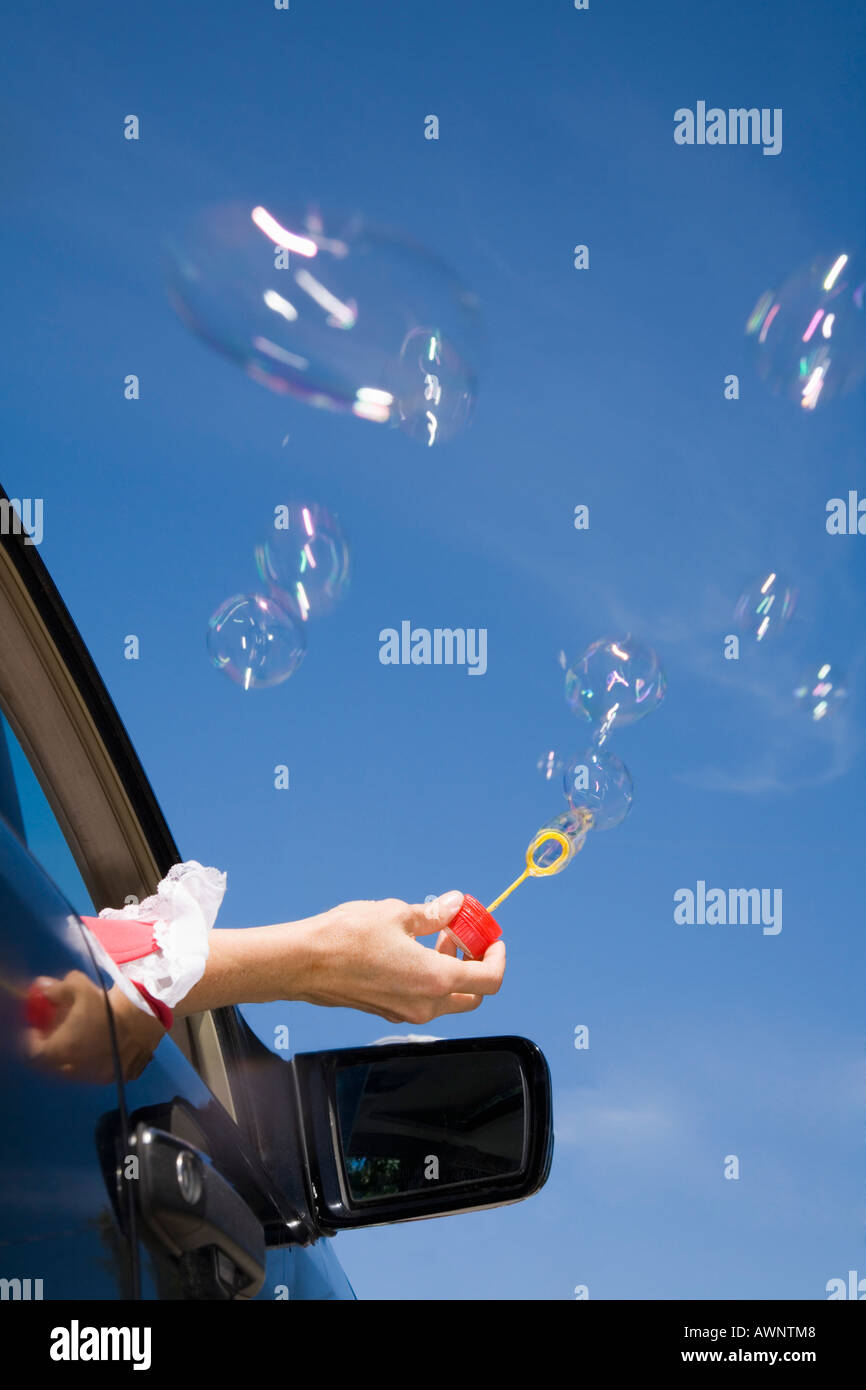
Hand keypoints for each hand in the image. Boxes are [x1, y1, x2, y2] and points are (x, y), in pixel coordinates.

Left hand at [24, 972, 164, 1082]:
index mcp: (62, 1051)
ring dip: (76, 1059)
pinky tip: (104, 1047)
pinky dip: (99, 1064)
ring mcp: (101, 1076)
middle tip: (59, 1034)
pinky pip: (103, 1073)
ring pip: (81, 1072)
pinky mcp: (121, 1076)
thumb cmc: (107, 1001)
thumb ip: (55, 990)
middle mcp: (79, 1069)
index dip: (34, 1040)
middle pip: (56, 1066)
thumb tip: (41, 988)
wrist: (146, 1012)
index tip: (38, 1028)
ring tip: (83, 1040)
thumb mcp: (77, 986)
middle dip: (54, 1051)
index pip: (35, 1053)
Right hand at [296, 892, 505, 1023]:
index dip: (498, 957)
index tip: (492, 939)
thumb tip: (455, 904)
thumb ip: (433, 914)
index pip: (489, 979)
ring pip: (447, 999)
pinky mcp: (386, 1011)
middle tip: (463, 936)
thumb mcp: (396, 914)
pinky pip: (423, 1000)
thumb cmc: (345, 938)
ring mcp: (405, 1012)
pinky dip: (430, 978)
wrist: (303, 963)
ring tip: (436, 936)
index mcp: (435, 980)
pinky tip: (413, 950)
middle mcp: (425, 1003)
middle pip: (472, 994)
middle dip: (475, 964)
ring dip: (452, 970)